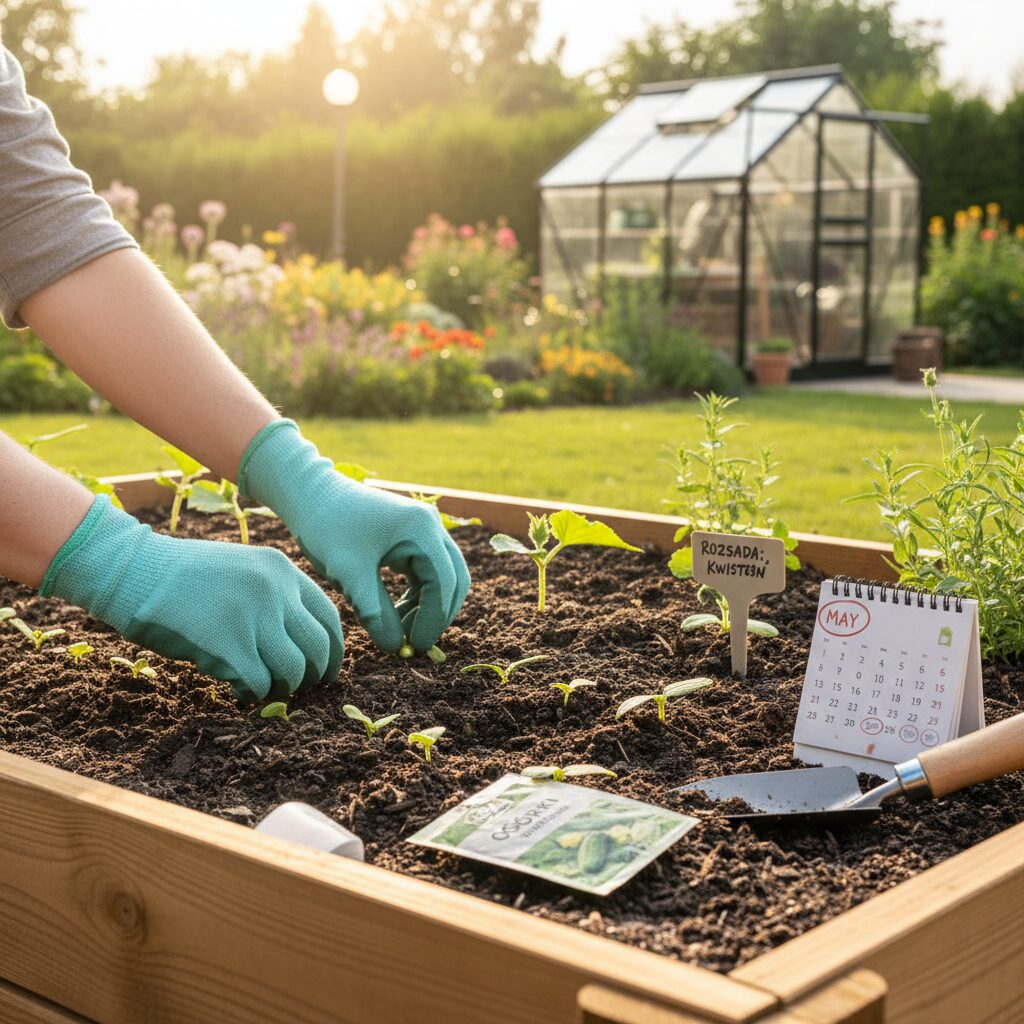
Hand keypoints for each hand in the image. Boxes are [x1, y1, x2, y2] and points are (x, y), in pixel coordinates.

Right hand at [41, 496, 343, 701]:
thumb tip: (304, 647)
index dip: (334, 650)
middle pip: (318, 647)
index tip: (328, 671)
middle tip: (299, 689)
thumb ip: (275, 598)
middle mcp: (275, 590)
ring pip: (294, 669)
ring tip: (266, 690)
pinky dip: (255, 695)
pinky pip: (260, 683)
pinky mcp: (228, 643)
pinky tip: (241, 691)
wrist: (135, 570)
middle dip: (314, 676)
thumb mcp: (243, 570)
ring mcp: (253, 615)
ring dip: (284, 688)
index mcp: (282, 570)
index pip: (329, 617)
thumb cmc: (185, 577)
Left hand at [239, 420, 469, 652]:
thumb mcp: (350, 574)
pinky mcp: (412, 537)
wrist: (310, 495)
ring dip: (427, 608)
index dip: (433, 619)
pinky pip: (427, 573)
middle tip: (412, 644)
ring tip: (399, 632)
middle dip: (436, 615)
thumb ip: (375, 612)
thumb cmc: (326, 527)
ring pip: (442, 578)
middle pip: (453, 580)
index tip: (413, 647)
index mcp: (421, 529)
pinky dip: (417, 596)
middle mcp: (431, 525)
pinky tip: (395, 614)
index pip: (444, 582)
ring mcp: (424, 530)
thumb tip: (395, 647)